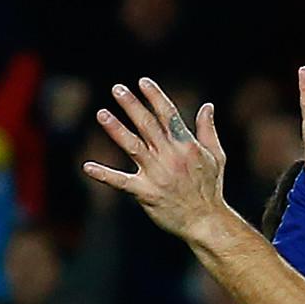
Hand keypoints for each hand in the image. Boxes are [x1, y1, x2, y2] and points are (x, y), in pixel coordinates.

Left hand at [82, 79, 232, 243]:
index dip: (155, 96)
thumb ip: (208, 130)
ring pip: (133, 146)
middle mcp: (171, 156)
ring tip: (101, 113)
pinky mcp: (146, 192)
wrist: (207, 222)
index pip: (168, 115)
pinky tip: (88, 167)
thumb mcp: (216, 157)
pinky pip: (121, 182)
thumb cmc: (211, 188)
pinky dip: (104, 175)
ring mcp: (157, 174)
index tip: (142, 81)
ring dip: (116, 130)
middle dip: (132, 105)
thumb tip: (207, 106)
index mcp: (187, 146)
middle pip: (147, 125)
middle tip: (117, 89)